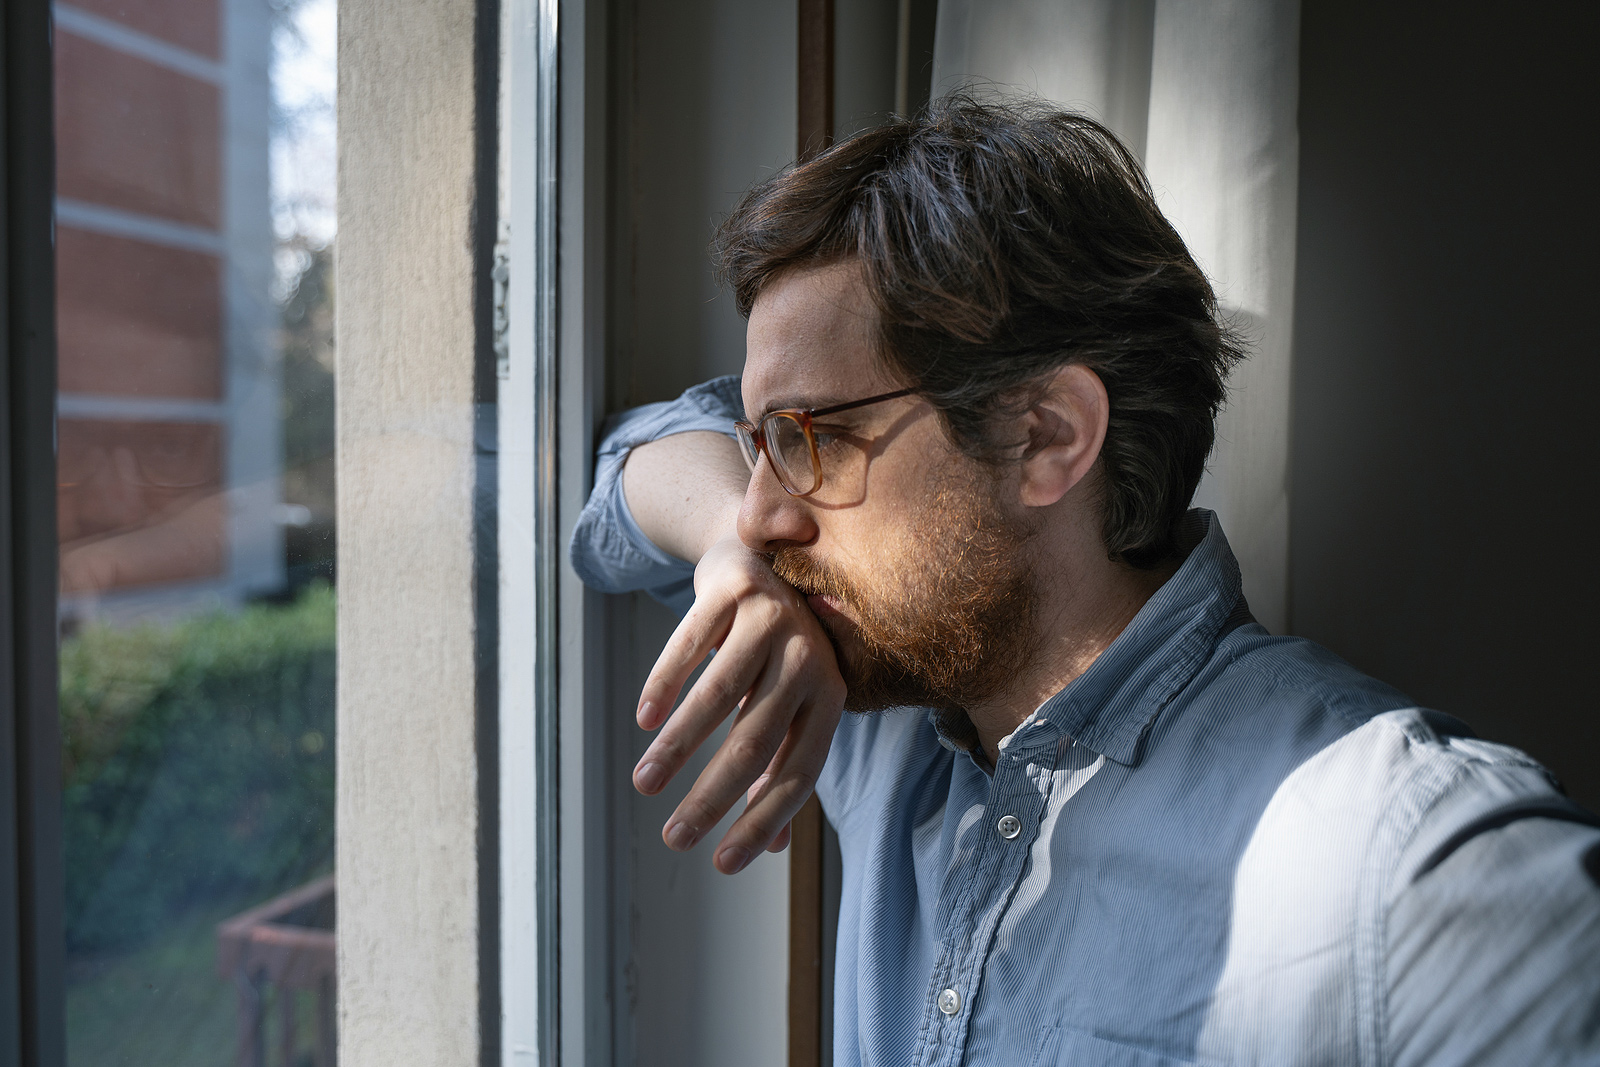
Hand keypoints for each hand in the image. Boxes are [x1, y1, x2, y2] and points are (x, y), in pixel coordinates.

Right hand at [631, 529, 845, 873]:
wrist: (761, 552)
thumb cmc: (775, 649)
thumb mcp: (789, 703)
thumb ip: (780, 766)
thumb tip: (771, 849)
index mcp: (831, 695)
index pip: (799, 772)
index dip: (761, 821)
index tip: (721, 864)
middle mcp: (810, 656)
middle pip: (756, 740)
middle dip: (711, 797)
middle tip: (674, 839)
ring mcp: (773, 617)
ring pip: (719, 696)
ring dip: (678, 747)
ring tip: (644, 784)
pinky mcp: (734, 586)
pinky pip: (691, 643)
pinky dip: (665, 683)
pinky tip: (644, 720)